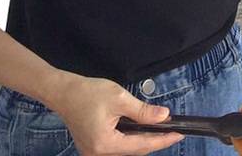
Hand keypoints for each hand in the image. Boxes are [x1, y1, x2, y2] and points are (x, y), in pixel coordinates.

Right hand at [48, 73, 181, 155]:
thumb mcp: (120, 99)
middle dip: (155, 141)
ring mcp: (94, 152)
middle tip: (174, 131)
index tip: (179, 135)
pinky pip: (117, 147)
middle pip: (134, 151)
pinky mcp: (93, 147)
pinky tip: (142, 130)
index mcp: (105, 144)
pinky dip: (131, 139)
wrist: (62, 92)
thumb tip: (164, 117)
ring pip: (126, 150)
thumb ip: (143, 111)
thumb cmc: (88, 93)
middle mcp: (98, 154)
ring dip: (144, 140)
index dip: (162, 140)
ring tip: (161, 129)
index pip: (141, 145)